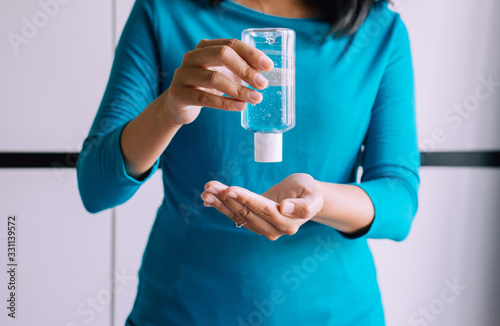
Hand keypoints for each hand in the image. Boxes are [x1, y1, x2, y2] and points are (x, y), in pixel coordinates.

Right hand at [162, 38, 273, 125]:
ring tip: (255, 99)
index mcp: (205, 47)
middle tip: (262, 84)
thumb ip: (241, 72)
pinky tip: (240, 106)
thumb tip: (267, 76)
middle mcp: (192, 57)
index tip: (269, 67)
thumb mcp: (223, 75)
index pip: (231, 44)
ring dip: (239, 90)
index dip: (252, 54)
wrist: (178, 106)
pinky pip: (205, 98)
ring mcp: (183, 74)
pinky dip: (225, 103)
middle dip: (246, 69)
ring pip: (214, 78)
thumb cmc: (206, 88)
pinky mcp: (179, 94)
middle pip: (222, 55)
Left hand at [200, 173, 323, 240]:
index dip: (246, 199)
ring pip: (238, 215)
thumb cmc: (308, 191)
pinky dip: (221, 206)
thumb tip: (285, 208)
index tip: (230, 189)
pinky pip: (235, 215)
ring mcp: (262, 229)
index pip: (263, 209)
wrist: (304, 196)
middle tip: (210, 186)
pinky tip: (208, 199)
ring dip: (220, 203)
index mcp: (288, 222)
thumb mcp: (313, 194)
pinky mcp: (254, 224)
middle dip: (227, 199)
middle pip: (247, 213)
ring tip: (206, 191)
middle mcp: (274, 230)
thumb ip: (304, 205)